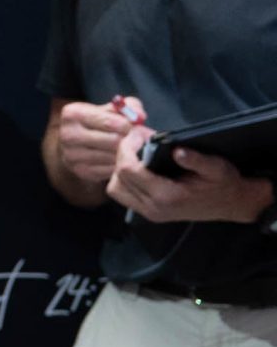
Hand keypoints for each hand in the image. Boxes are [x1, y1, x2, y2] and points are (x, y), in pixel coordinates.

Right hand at [56, 97, 141, 188]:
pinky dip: (118, 165)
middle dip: (129, 140)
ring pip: (114, 157)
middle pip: (114, 141)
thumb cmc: (98, 122)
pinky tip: (117, 158)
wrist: (75, 142)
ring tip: (126, 148)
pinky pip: (111, 170)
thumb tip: (140, 117)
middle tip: (135, 139)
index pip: (112, 122)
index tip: (135, 127)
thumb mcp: (110, 109)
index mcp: (73, 114)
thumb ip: (129, 107)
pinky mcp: (81, 171)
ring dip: (125, 153)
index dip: (130, 126)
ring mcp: (72, 155)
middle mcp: (69, 134)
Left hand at [107, 123, 271, 224]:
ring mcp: (149, 213)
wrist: (231, 204)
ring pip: (115, 189)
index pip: (127, 169)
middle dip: (123, 155)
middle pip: (118, 178)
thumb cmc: (224, 184)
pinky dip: (124, 179)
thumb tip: (178, 151)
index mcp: (166, 196)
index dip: (127, 148)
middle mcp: (153, 207)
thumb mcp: (217, 168)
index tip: (139, 134)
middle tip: (138, 140)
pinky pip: (123, 195)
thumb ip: (197, 160)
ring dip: (121, 168)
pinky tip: (138, 166)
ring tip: (137, 154)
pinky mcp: (148, 212)